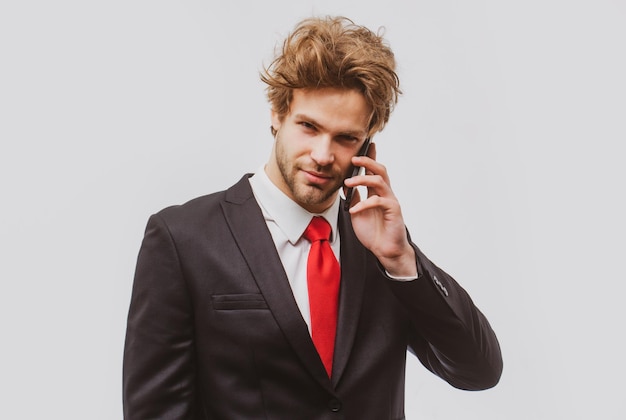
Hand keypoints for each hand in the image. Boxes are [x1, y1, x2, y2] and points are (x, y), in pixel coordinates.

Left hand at [344, 143, 416, 276]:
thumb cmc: (373, 233)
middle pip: (380, 170)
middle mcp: (385, 193)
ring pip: (379, 181)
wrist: (385, 250)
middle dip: (367, 161)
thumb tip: (346, 186)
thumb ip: (354, 198)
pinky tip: (353, 209)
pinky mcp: (393, 210)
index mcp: (376, 193)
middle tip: (354, 158)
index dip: (370, 157)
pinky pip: (379, 201)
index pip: (374, 171)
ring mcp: (390, 201)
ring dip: (363, 179)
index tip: (366, 144)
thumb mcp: (357, 213)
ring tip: (348, 183)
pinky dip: (364, 204)